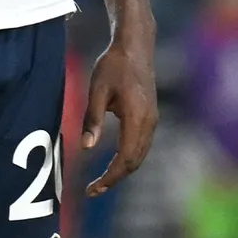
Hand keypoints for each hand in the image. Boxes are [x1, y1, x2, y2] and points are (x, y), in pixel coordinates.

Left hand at [81, 28, 157, 198]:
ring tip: (100, 182)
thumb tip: (85, 148)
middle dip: (114, 179)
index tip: (92, 189)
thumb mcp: (96, 89)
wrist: (135, 46)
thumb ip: (92, 119)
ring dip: (121, 171)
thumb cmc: (113, 65)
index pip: (125, 158)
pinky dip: (127, 159)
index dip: (110, 178)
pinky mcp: (150, 117)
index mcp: (137, 117)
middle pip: (134, 162)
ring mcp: (152, 120)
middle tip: (92, 191)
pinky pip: (141, 146)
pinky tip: (113, 163)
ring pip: (139, 156)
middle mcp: (149, 122)